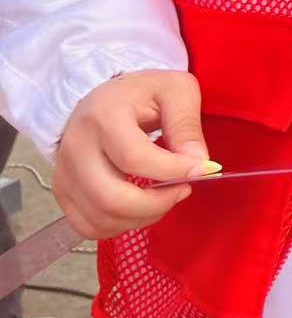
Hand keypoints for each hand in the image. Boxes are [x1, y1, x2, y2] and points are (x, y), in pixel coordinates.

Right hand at [53, 70, 213, 239]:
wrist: (103, 98)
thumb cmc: (143, 93)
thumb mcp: (175, 91)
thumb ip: (187, 125)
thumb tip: (199, 163)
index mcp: (104, 115)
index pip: (135, 157)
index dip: (173, 171)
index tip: (202, 170)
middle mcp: (76, 147)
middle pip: (111, 197)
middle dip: (157, 204)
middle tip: (183, 189)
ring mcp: (65, 172)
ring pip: (100, 217)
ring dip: (143, 217)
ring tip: (166, 196)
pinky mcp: (63, 191)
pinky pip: (89, 226)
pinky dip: (120, 226)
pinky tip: (142, 208)